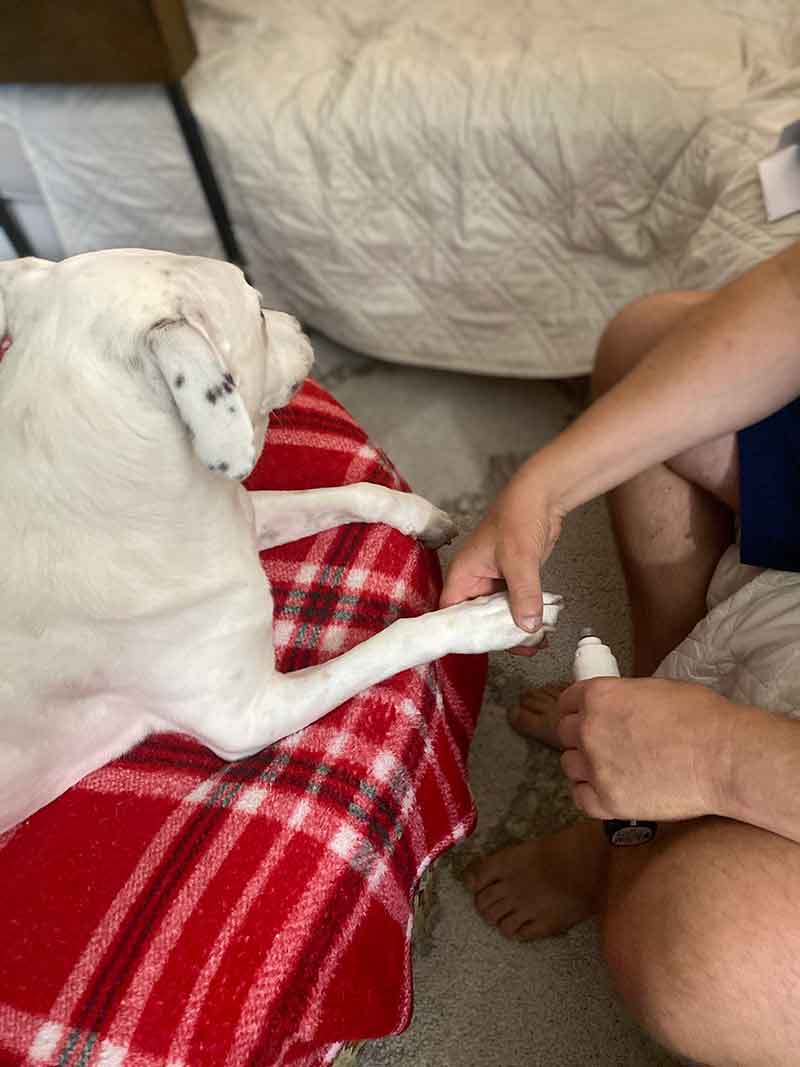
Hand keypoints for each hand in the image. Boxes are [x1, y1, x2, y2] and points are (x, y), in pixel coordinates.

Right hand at [439, 465, 564, 643]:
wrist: (541, 496)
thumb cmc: (519, 517)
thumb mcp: (520, 559)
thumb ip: (523, 594)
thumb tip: (527, 626)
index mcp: (463, 573)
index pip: (452, 612)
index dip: (462, 632)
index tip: (480, 648)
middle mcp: (474, 580)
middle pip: (477, 619)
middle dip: (496, 636)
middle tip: (518, 648)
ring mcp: (493, 581)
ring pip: (497, 615)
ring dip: (513, 629)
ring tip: (534, 644)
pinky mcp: (511, 580)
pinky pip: (513, 605)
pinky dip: (524, 617)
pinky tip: (540, 630)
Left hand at [557, 677, 732, 821]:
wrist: (723, 757)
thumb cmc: (701, 718)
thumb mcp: (654, 690)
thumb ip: (624, 698)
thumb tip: (618, 707)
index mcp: (599, 696)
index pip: (567, 701)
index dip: (577, 709)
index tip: (584, 716)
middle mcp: (589, 729)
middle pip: (565, 733)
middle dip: (581, 736)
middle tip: (603, 744)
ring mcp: (596, 767)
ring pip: (569, 765)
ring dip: (584, 765)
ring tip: (608, 768)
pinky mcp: (608, 801)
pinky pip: (580, 798)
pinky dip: (589, 794)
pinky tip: (604, 790)